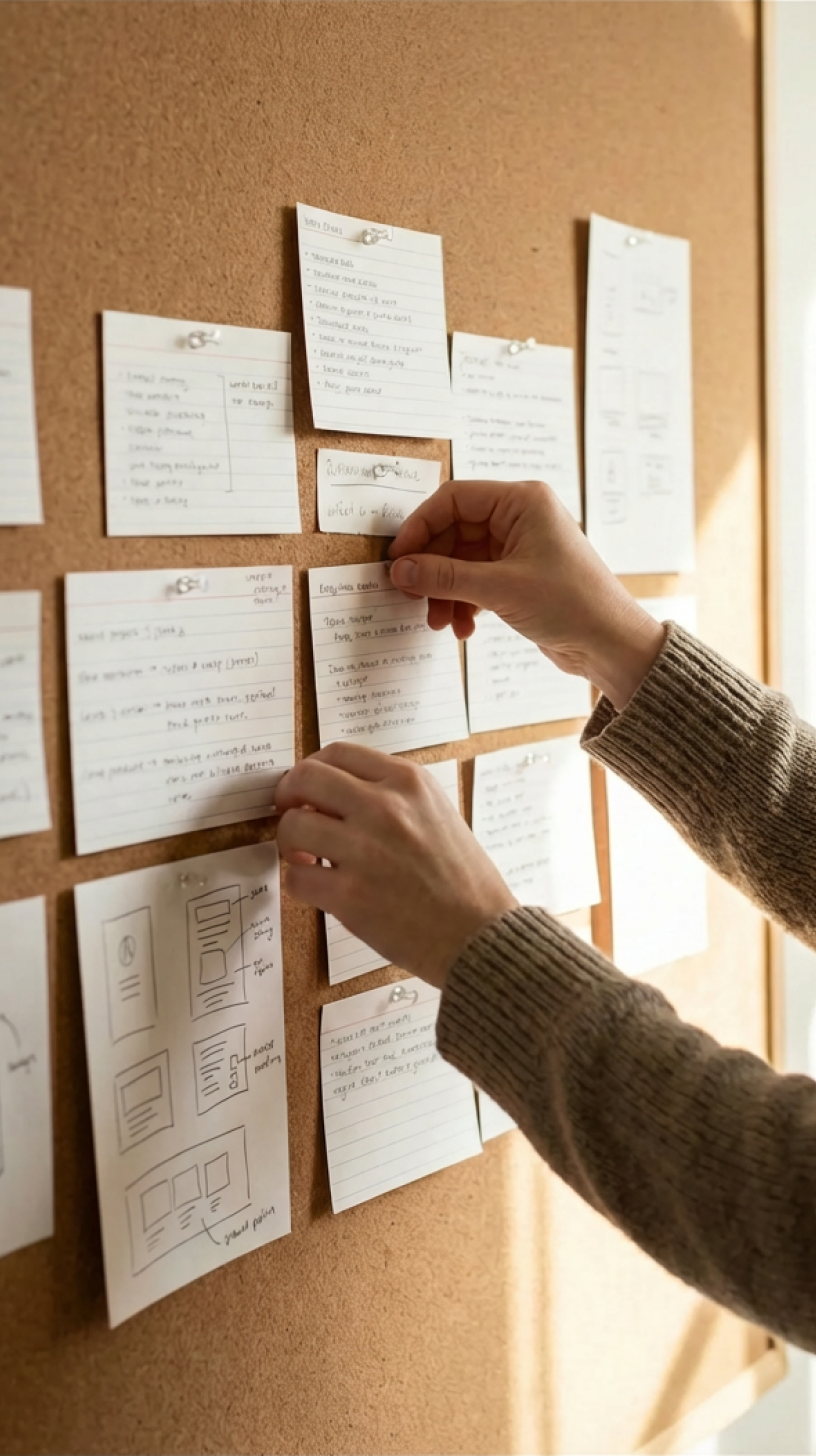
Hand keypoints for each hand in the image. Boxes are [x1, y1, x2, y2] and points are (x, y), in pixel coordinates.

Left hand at [274, 742, 516, 989]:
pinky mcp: (350, 895)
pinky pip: (296, 876)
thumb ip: (391, 797)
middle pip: (305, 778)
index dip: (312, 769)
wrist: (481, 935)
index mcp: (409, 782)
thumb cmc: (463, 880)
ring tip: (306, 857)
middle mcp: (385, 807)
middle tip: (292, 814)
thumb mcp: (438, 813)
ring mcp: (365, 850)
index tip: (307, 788)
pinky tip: (317, 886)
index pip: (338, 752)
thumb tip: (333, 796)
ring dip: (290, 843)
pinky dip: (299, 881)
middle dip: (288, 796)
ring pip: (292, 827)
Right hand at [388, 479, 664, 710]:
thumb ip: (444, 577)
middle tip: (412, 597)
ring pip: (461, 561)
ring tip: (440, 622)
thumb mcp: (500, 589)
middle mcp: (520, 517)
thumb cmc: (573, 604)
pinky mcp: (519, 575)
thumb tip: (401, 570)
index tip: (399, 558)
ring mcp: (519, 546)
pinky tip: (462, 627)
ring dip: (446, 592)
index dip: (421, 527)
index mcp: (522, 501)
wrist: (610, 643)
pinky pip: (475, 580)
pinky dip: (463, 602)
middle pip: (454, 532)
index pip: (454, 499)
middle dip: (433, 569)